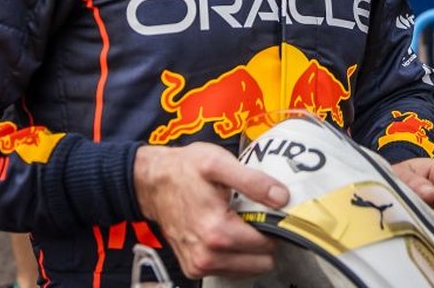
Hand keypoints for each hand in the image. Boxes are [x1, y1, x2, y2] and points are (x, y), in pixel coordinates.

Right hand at [134, 143, 288, 279]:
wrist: (151, 182)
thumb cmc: (183, 170)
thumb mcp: (218, 163)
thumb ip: (253, 181)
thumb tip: (282, 198)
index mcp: (217, 232)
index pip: (267, 244)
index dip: (274, 225)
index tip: (270, 210)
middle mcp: (207, 256)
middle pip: (261, 262)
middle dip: (263, 240)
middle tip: (254, 214)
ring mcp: (199, 266)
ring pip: (247, 269)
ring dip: (249, 249)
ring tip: (238, 221)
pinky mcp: (194, 268)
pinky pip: (230, 270)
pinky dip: (235, 254)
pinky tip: (227, 231)